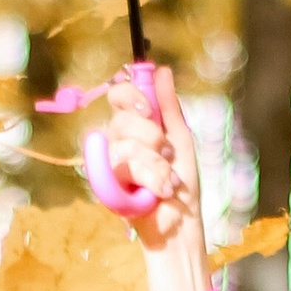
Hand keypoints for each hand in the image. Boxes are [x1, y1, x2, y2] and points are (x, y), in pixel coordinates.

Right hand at [99, 64, 211, 290]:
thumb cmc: (182, 183)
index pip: (118, 95)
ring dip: (156, 165)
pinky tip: (157, 191)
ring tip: (168, 182)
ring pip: (126, 145)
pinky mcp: (107, 183)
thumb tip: (162, 69)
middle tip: (167, 155)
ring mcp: (111, 162)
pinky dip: (149, 178)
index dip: (130, 95)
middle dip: (152, 137)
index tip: (147, 108)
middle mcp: (118, 140)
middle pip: (121, 118)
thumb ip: (169, 106)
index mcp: (136, 126)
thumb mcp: (181, 139)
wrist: (180, 221)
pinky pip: (124, 166)